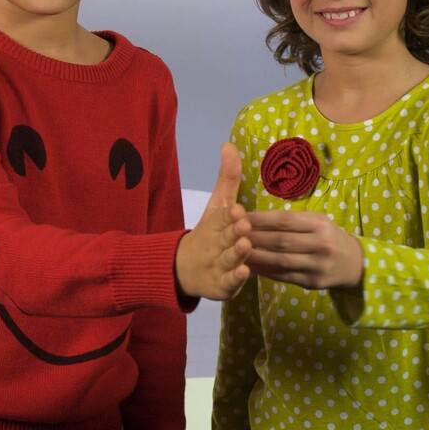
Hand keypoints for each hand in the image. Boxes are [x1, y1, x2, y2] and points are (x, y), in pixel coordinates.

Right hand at [175, 142, 251, 299]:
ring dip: (235, 252)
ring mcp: (216, 265)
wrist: (184, 268)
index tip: (237, 209)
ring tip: (245, 245)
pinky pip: (228, 283)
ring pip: (227, 259)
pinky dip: (235, 279)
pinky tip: (244, 272)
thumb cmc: (210, 232)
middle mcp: (214, 243)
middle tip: (243, 224)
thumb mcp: (217, 204)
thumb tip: (229, 144)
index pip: (221, 217)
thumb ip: (227, 177)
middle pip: (224, 237)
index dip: (228, 214)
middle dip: (232, 231)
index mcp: (214, 224)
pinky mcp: (220, 285)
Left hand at [245, 210, 363, 289]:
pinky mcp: (312, 283)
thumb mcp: (317, 221)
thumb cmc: (328, 236)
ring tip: (237, 252)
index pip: (285, 221)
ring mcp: (316, 266)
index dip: (261, 219)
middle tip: (232, 235)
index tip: (240, 216)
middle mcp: (320, 245)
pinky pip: (284, 276)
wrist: (353, 263)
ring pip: (280, 261)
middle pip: (281, 241)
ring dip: (256, 257)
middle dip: (254, 238)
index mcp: (320, 225)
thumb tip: (256, 219)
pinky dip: (265, 271)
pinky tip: (251, 266)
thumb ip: (293, 220)